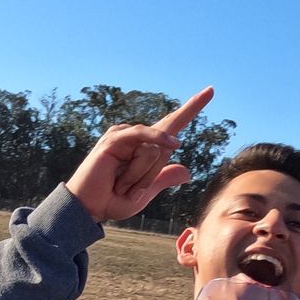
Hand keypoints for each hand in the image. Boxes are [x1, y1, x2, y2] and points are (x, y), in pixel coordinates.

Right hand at [65, 87, 213, 222]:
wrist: (89, 208)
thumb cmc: (113, 200)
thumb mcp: (145, 193)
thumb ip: (164, 179)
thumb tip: (188, 172)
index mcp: (146, 147)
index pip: (173, 122)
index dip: (192, 107)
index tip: (211, 90)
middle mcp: (137, 137)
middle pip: (167, 146)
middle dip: (151, 176)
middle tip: (126, 190)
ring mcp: (125, 135)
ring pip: (157, 150)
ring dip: (142, 175)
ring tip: (121, 185)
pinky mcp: (115, 138)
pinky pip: (143, 141)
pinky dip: (143, 158)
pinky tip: (140, 163)